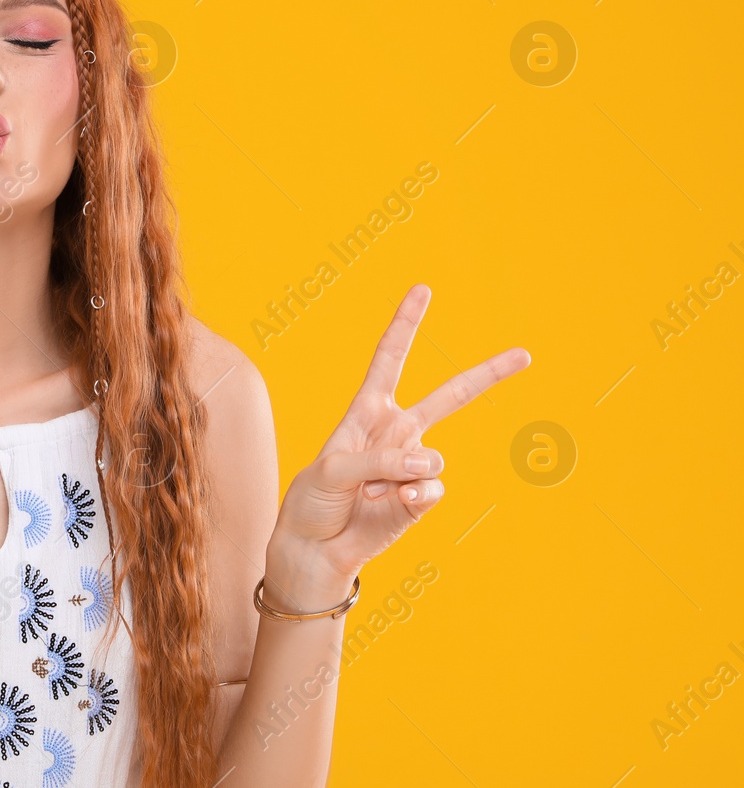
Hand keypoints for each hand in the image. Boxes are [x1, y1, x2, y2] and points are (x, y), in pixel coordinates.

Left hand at [266, 284, 529, 603]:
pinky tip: (390, 504)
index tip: (423, 290)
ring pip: (430, 458)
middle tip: (524, 354)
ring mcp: (412, 467)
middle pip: (448, 396)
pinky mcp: (420, 499)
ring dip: (398, 475)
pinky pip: (430, 489)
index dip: (405, 325)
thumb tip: (427, 465)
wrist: (314, 548)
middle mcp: (397, 434)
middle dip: (487, 375)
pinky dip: (410, 496)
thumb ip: (377, 460)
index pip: (389, 360)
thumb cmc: (313, 501)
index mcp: (368, 412)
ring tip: (369, 491)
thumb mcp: (331, 468)